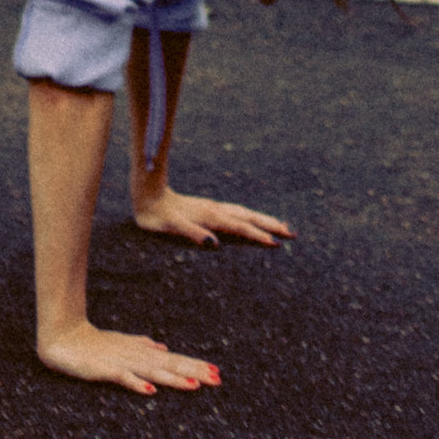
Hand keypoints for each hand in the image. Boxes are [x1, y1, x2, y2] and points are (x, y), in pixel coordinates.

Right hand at [37, 319, 220, 394]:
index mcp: (142, 352)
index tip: (217, 373)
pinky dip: (137, 384)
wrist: (64, 336)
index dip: (194, 365)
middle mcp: (136, 356)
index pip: (173, 359)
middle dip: (193, 371)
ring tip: (194, 386)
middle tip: (217, 379)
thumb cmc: (94, 344)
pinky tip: (151, 390)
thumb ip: (143, 346)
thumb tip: (164, 349)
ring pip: (152, 371)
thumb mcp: (122, 345)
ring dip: (174, 378)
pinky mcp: (105, 370)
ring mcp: (122, 362)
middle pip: (170, 365)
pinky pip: (124, 378)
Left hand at [131, 184, 292, 248]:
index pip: (240, 227)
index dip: (258, 236)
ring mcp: (213, 207)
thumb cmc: (157, 215)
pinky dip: (249, 217)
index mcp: (210, 215)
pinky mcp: (208, 208)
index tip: (277, 244)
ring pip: (244, 212)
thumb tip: (214, 244)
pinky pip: (236, 212)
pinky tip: (252, 220)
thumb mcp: (171, 227)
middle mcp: (215, 209)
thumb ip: (192, 233)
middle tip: (292, 233)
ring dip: (263, 219)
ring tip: (281, 225)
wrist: (147, 195)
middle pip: (249, 216)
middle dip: (270, 225)